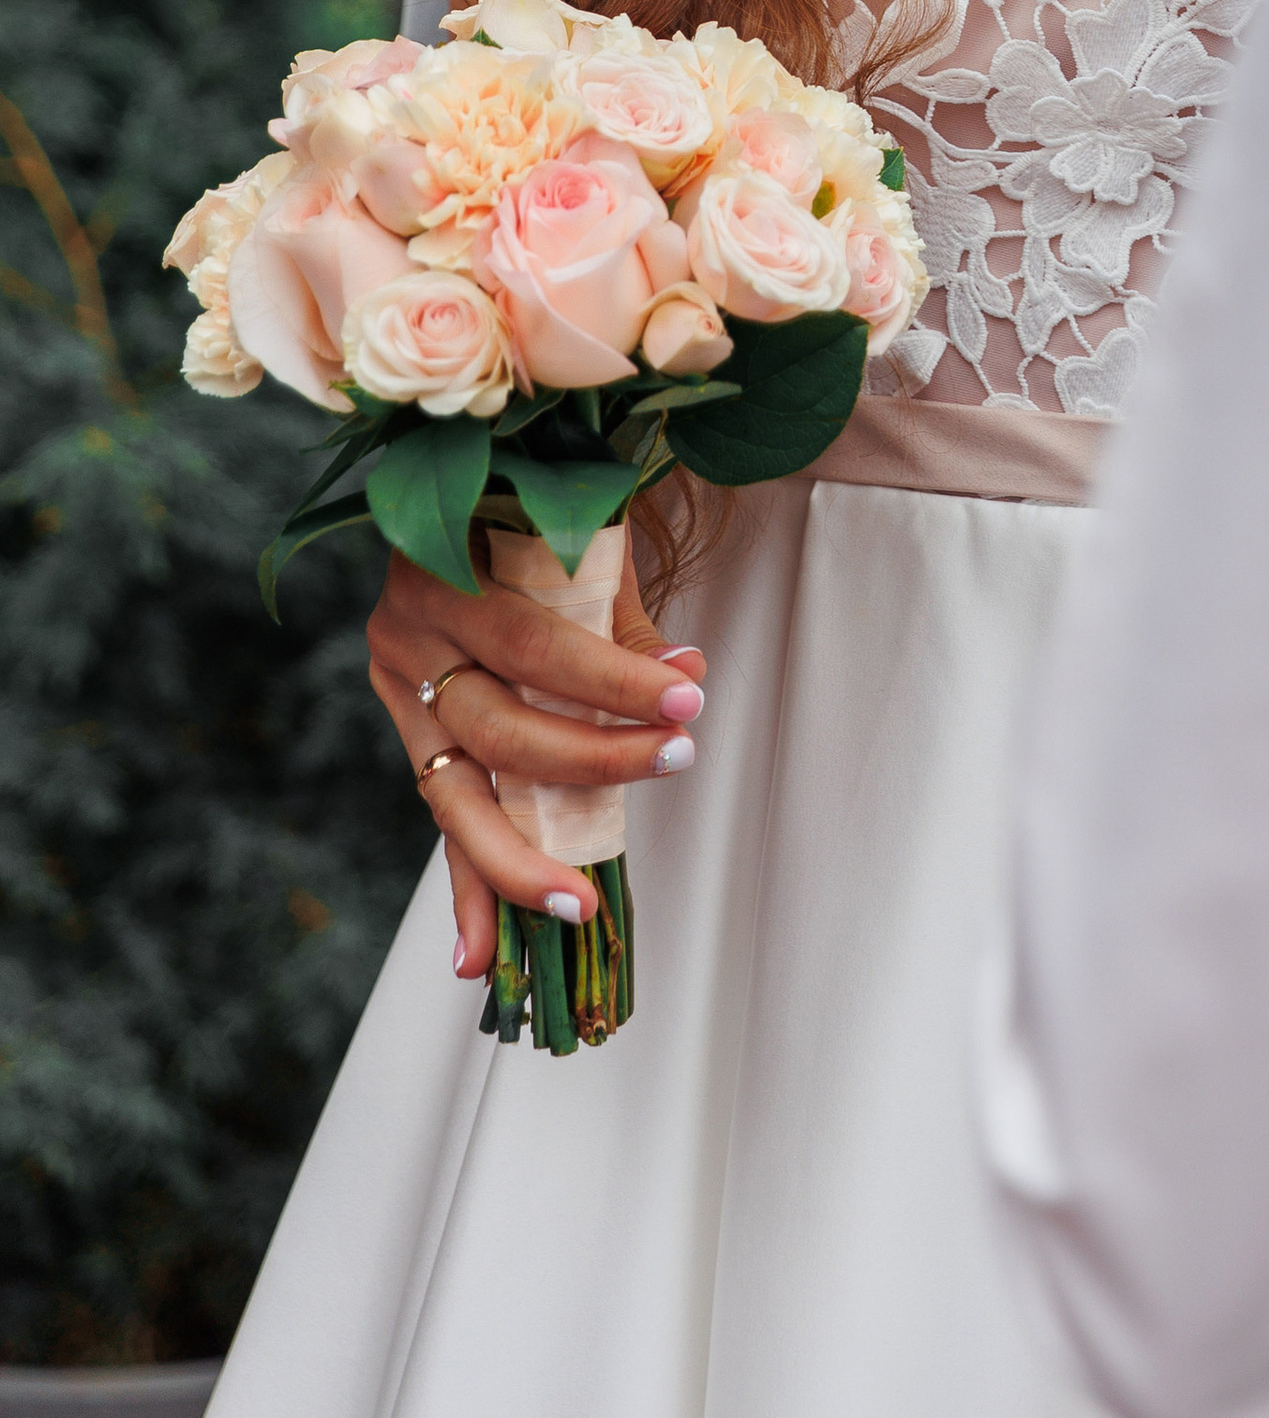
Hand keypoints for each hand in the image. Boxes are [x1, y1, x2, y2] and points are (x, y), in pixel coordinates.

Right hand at [367, 539, 708, 981]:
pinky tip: (479, 960)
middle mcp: (408, 633)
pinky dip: (467, 887)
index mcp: (444, 568)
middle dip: (593, 760)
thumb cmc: (532, 508)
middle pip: (500, 726)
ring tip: (579, 908)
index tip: (688, 699)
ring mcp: (398, 687)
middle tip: (677, 760)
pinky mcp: (407, 731)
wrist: (458, 489)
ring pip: (457, 793)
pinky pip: (442, 817)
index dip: (611, 681)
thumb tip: (687, 675)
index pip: (535, 645)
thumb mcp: (579, 540)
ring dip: (523, 859)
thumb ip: (626, 622)